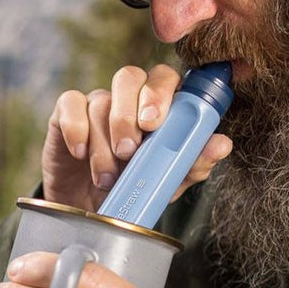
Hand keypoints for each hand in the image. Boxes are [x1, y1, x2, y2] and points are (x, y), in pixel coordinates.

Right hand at [42, 63, 232, 210]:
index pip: (165, 78)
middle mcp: (128, 97)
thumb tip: (222, 144)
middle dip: (128, 112)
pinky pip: (70, 104)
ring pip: (100, 100)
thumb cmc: (135, 189)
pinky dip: (76, 130)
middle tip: (130, 149)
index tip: (155, 123)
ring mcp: (97, 103)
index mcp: (158, 106)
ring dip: (104, 142)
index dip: (161, 93)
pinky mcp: (66, 113)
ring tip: (107, 177)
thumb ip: (193, 163)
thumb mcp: (167, 182)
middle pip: (129, 76)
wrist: (92, 211)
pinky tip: (80, 154)